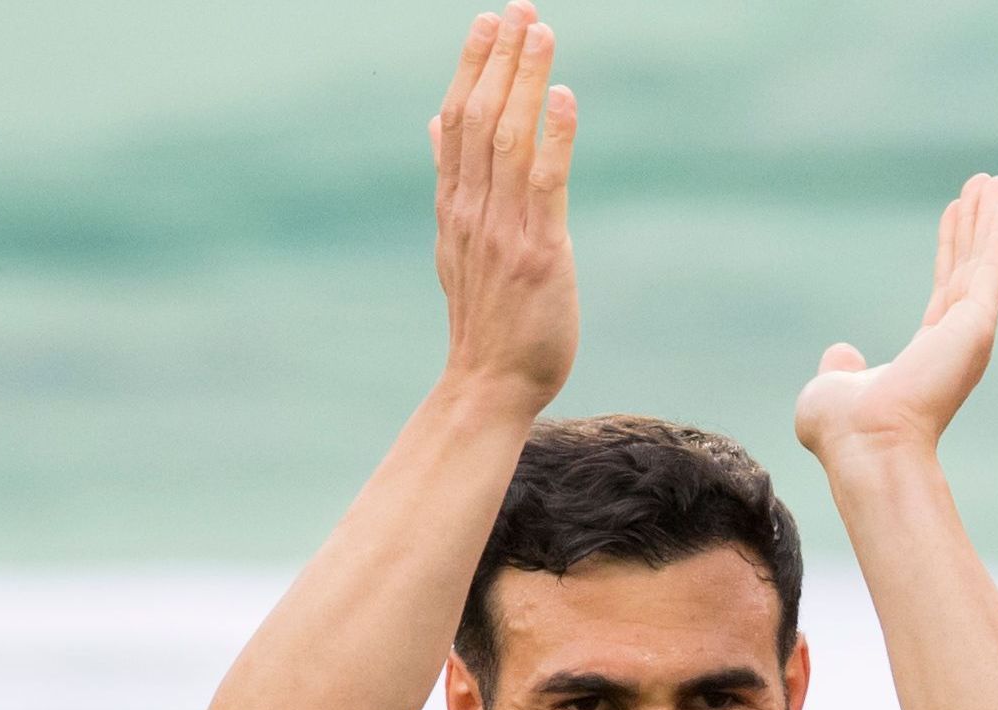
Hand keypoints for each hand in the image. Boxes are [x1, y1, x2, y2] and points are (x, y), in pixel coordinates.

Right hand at [430, 3, 578, 410]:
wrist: (489, 384)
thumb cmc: (485, 320)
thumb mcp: (456, 245)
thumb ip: (451, 182)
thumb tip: (433, 125)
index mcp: (454, 206)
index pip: (456, 121)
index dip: (471, 67)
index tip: (488, 22)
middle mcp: (472, 209)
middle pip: (479, 118)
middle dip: (499, 60)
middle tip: (519, 9)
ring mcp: (503, 229)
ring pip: (508, 139)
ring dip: (525, 82)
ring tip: (541, 33)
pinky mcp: (538, 252)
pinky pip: (544, 183)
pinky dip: (553, 136)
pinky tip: (564, 96)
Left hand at [796, 174, 997, 465]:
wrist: (865, 445)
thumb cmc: (845, 431)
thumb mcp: (832, 387)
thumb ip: (841, 368)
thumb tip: (843, 354)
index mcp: (928, 355)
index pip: (944, 288)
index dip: (950, 248)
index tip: (955, 212)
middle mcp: (955, 342)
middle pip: (969, 268)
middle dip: (977, 225)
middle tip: (989, 185)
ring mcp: (969, 333)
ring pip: (983, 263)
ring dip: (992, 220)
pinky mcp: (976, 325)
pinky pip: (992, 268)